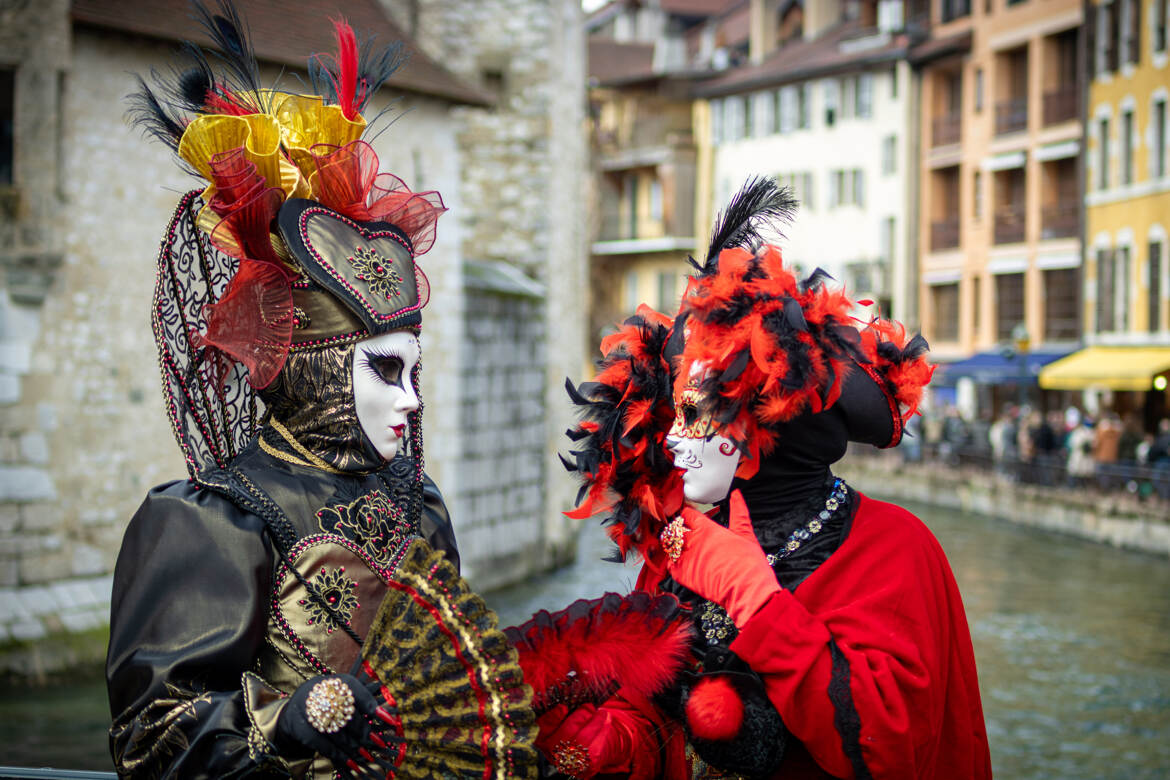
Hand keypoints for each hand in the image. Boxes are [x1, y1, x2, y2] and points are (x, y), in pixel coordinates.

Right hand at [274, 673, 391, 777]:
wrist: (292, 713)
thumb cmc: (326, 704)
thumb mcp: (339, 696)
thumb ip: (361, 702)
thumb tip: (388, 712)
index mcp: (333, 681)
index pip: (354, 688)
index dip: (372, 704)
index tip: (389, 719)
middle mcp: (318, 691)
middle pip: (344, 712)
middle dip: (363, 729)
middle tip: (376, 742)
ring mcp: (306, 708)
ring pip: (334, 729)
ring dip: (352, 744)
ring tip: (365, 754)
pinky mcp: (297, 726)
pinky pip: (320, 742)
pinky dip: (336, 753)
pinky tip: (349, 761)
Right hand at [536, 700, 656, 779]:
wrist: (585, 754)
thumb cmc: (572, 728)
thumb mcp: (563, 718)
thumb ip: (562, 706)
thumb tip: (570, 681)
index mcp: (542, 737)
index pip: (543, 727)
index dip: (552, 718)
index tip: (562, 707)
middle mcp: (552, 751)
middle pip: (566, 733)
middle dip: (581, 716)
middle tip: (589, 706)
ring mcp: (568, 760)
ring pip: (583, 739)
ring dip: (595, 722)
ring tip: (601, 713)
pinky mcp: (585, 765)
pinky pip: (595, 747)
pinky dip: (602, 731)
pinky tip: (605, 722)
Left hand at [664, 490, 780, 625]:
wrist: (747, 591)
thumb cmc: (749, 563)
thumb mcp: (745, 533)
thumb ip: (738, 511)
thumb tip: (736, 493)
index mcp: (706, 529)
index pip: (687, 514)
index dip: (688, 514)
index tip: (690, 517)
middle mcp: (692, 541)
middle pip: (675, 528)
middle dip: (678, 528)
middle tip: (685, 532)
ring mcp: (685, 558)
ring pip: (670, 545)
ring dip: (674, 544)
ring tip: (683, 547)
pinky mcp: (683, 575)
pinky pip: (670, 564)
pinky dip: (673, 562)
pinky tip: (683, 563)